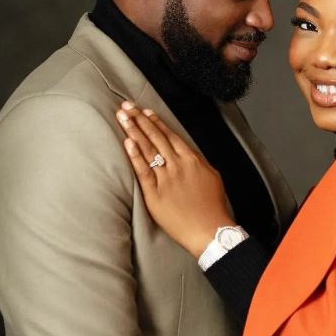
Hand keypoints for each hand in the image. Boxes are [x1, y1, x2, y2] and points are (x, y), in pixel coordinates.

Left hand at [116, 102, 234, 257]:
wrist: (210, 230)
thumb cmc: (213, 206)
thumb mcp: (212, 177)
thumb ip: (198, 162)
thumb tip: (187, 153)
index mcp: (192, 160)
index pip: (170, 135)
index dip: (156, 122)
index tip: (146, 111)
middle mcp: (178, 165)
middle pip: (156, 137)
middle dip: (140, 119)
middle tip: (127, 105)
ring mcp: (166, 179)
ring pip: (148, 150)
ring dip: (134, 131)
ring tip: (122, 117)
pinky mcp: (156, 194)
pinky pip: (143, 171)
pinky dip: (135, 156)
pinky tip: (127, 142)